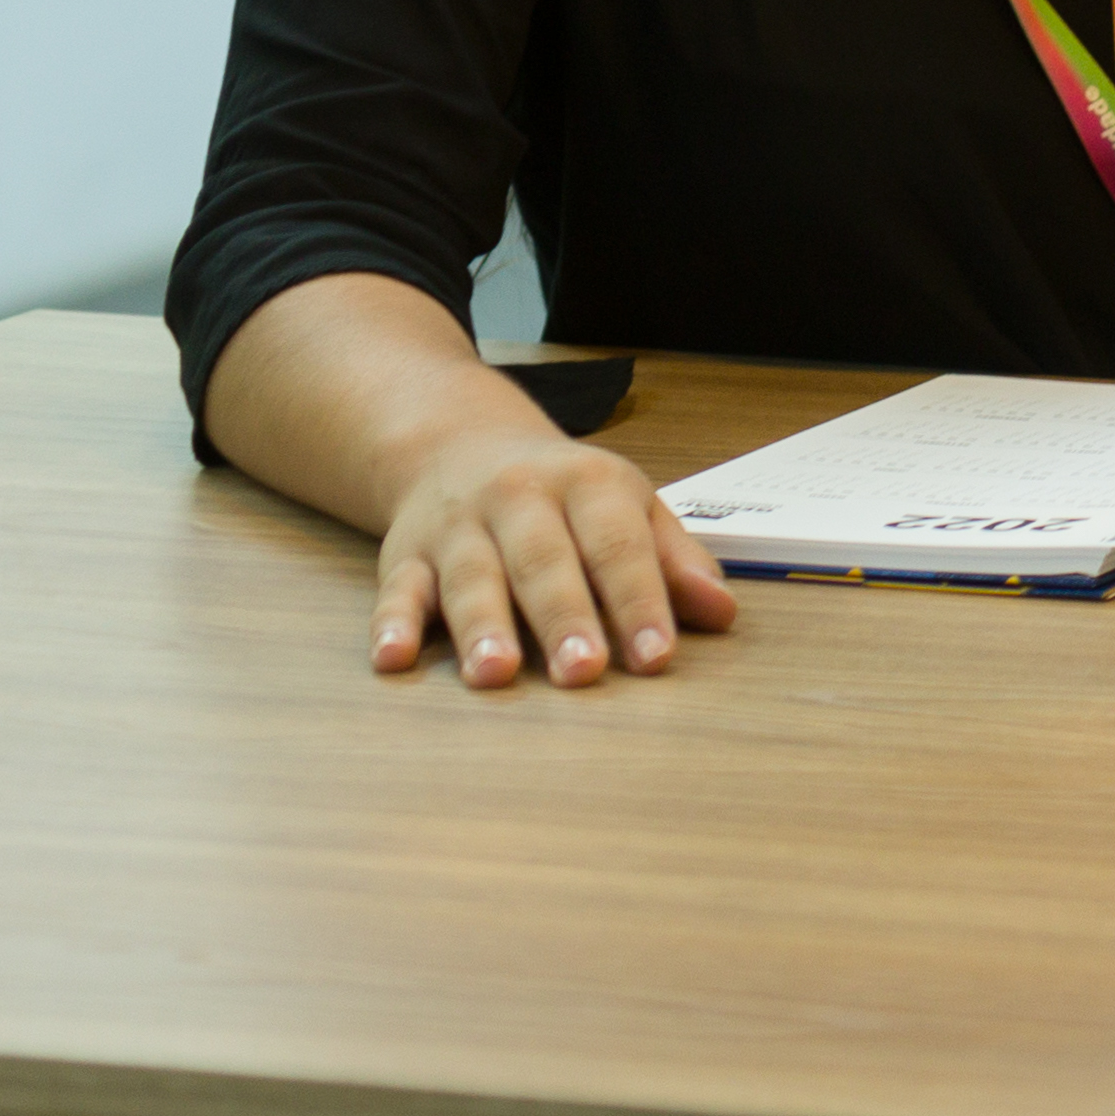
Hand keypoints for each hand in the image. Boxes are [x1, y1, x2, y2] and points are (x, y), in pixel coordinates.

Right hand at [372, 418, 737, 691]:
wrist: (459, 441)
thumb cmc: (564, 492)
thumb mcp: (628, 505)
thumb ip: (675, 561)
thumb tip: (723, 614)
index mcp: (588, 484)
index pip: (619, 545)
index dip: (640, 601)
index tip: (657, 655)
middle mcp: (520, 500)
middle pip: (545, 562)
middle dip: (564, 618)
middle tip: (584, 671)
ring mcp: (459, 528)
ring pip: (471, 578)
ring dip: (482, 627)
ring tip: (495, 674)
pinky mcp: (405, 556)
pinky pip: (396, 591)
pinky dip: (391, 625)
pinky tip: (393, 659)